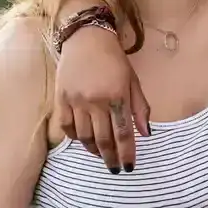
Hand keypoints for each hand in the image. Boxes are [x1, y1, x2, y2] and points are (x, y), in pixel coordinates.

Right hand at [54, 25, 150, 172]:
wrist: (87, 38)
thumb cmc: (115, 60)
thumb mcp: (133, 81)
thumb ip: (140, 108)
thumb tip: (146, 134)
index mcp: (117, 95)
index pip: (124, 133)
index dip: (127, 153)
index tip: (129, 168)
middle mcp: (96, 101)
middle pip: (103, 139)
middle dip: (110, 158)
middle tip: (114, 169)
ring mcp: (76, 101)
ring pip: (84, 136)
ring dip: (93, 150)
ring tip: (101, 155)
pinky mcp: (61, 98)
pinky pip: (66, 127)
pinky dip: (74, 137)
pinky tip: (83, 140)